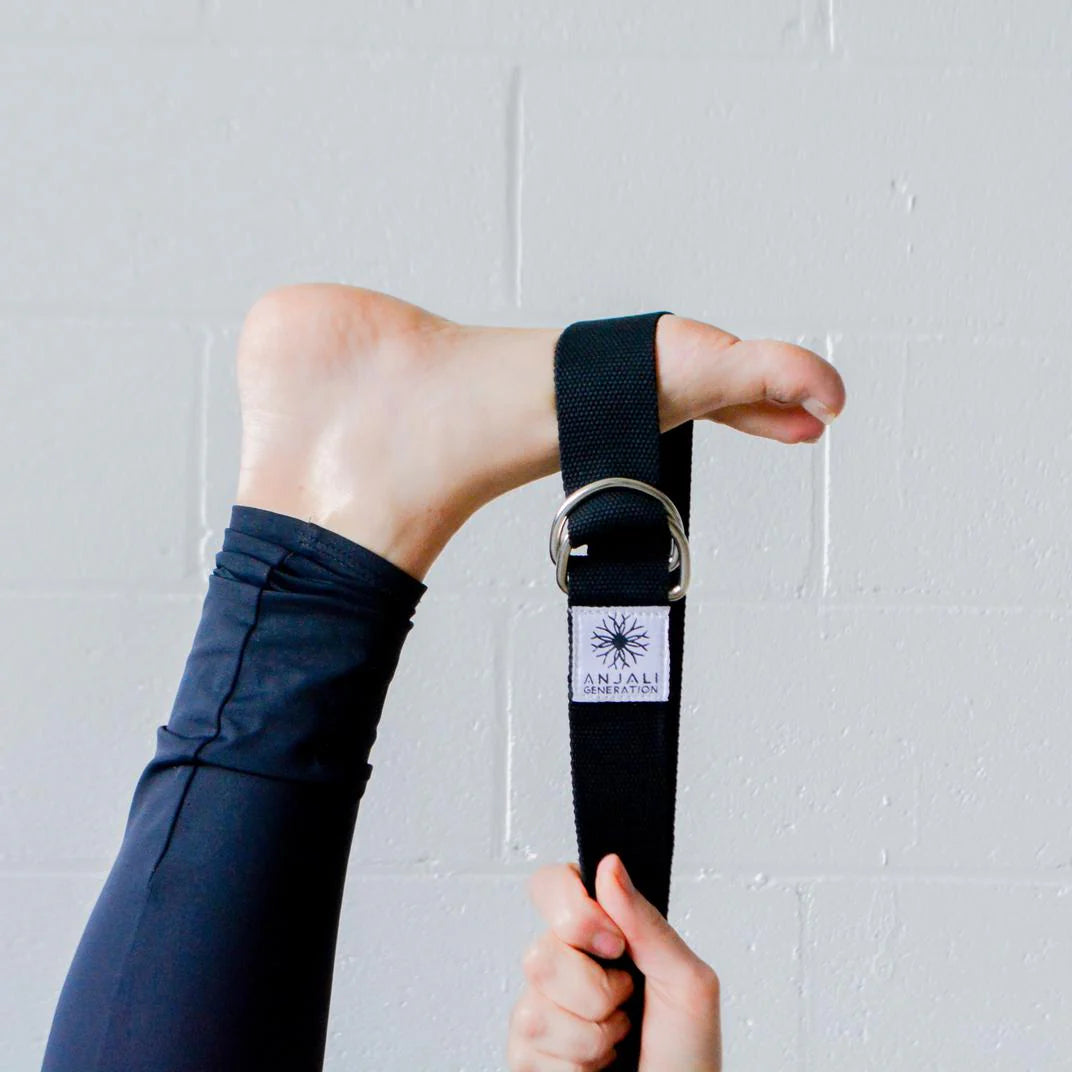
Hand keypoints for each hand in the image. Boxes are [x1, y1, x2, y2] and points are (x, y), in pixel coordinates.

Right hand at [508, 854, 720, 1070]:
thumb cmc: (689, 1056)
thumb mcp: (688, 983)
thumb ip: (647, 922)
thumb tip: (609, 866)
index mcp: (600, 934)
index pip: (552, 885)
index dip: (572, 909)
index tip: (613, 943)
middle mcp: (563, 966)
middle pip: (539, 953)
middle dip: (595, 992)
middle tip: (626, 1007)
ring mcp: (541, 1012)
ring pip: (533, 1010)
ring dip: (591, 1039)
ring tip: (616, 1046)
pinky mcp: (527, 1058)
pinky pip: (528, 1053)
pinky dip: (575, 1069)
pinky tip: (596, 1071)